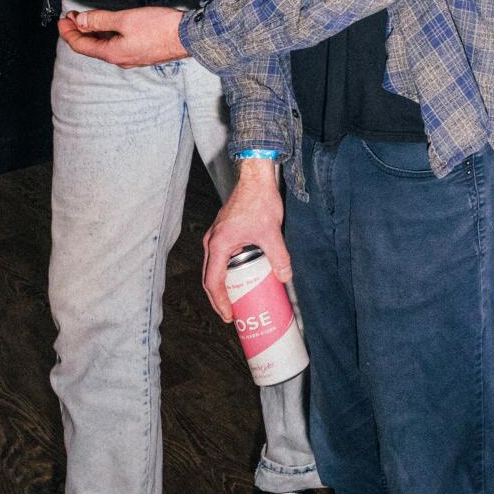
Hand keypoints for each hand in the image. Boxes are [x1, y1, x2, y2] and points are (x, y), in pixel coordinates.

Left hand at [57, 6, 188, 66]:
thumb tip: (81, 21)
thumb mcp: (125, 19)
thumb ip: (100, 20)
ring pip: (105, 46)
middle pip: (92, 47)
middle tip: (73, 17)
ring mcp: (132, 58)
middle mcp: (120, 59)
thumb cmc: (160, 28)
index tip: (62, 21)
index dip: (68, 32)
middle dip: (80, 31)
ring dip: (95, 32)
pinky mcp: (142, 53)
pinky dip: (109, 35)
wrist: (189, 37)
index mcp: (111, 53)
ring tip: (89, 19)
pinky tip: (111, 26)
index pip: (80, 45)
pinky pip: (118, 45)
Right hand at [203, 162, 288, 320]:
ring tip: (235, 300)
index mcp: (218, 245)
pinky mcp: (222, 232)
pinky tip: (241, 276)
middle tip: (231, 314)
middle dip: (219, 298)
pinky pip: (219, 258)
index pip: (213, 282)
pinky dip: (226, 272)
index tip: (229, 315)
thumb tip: (285, 277)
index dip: (220, 301)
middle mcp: (211, 242)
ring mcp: (215, 236)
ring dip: (221, 285)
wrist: (255, 178)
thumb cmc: (259, 201)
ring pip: (213, 268)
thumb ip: (278, 256)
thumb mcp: (271, 232)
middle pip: (209, 278)